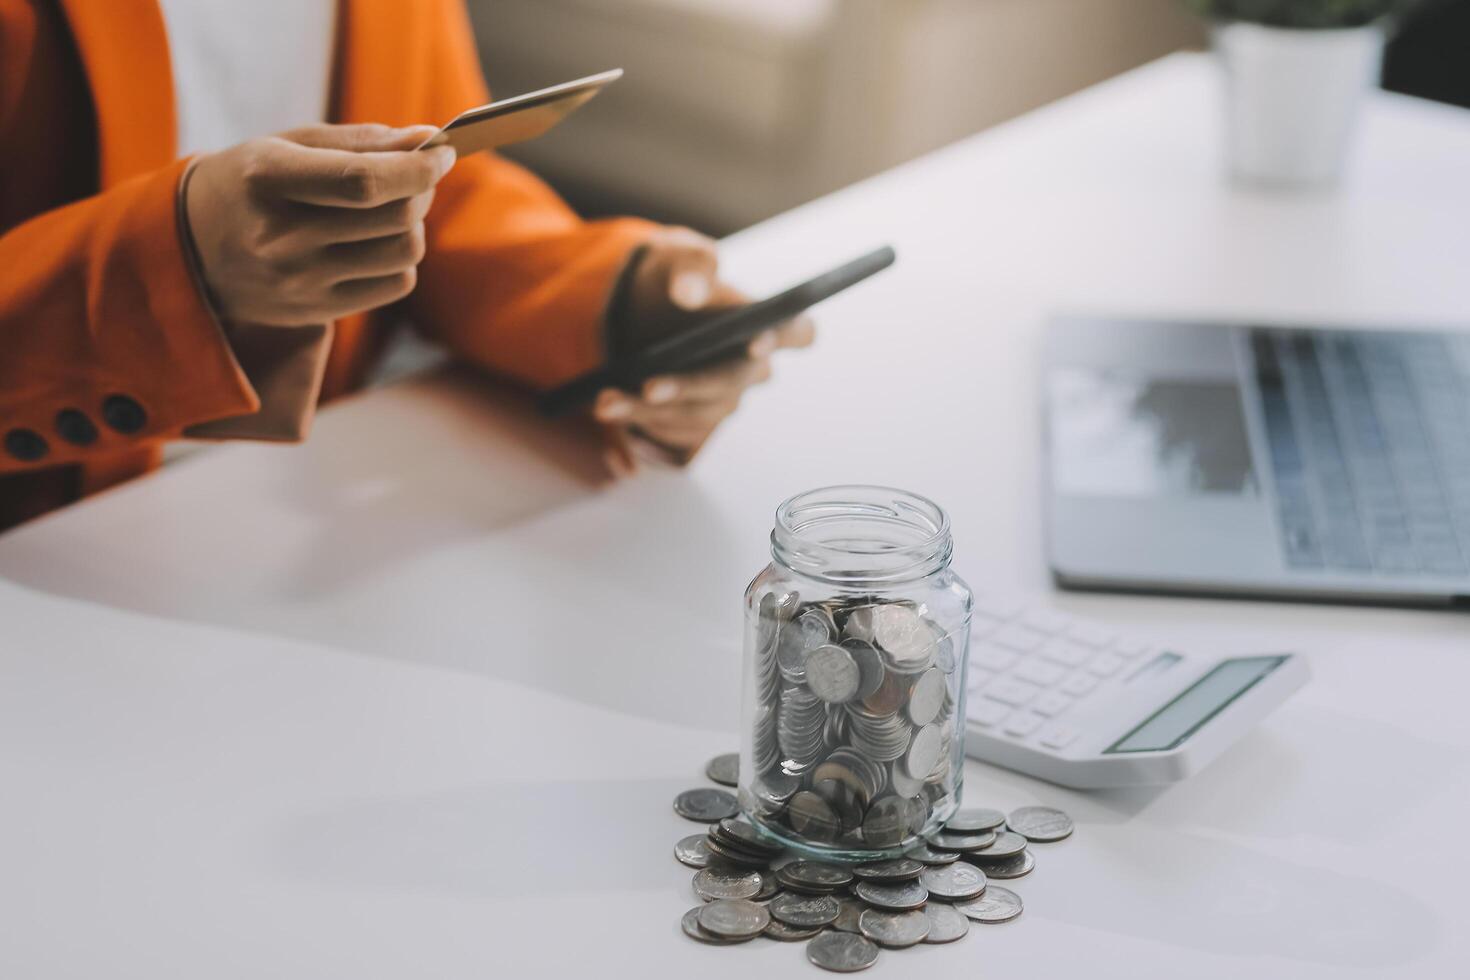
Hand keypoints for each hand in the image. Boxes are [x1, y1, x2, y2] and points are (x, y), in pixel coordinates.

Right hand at [184, 123, 456, 325]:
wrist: (190, 249)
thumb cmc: (249, 183)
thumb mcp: (288, 146)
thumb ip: (360, 142)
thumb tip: (428, 140)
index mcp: (268, 179)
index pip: (363, 181)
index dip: (416, 167)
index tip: (442, 152)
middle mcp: (282, 237)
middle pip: (395, 216)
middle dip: (420, 188)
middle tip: (416, 174)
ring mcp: (299, 282)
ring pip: (404, 252)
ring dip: (413, 225)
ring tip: (391, 209)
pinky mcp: (316, 311)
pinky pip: (396, 284)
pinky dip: (400, 259)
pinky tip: (374, 244)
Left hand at [592, 228, 814, 473]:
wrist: (632, 312)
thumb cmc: (671, 280)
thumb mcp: (677, 259)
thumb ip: (690, 267)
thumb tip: (688, 292)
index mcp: (761, 323)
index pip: (796, 332)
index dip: (784, 339)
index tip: (756, 341)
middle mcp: (749, 369)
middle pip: (730, 385)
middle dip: (689, 388)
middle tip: (649, 387)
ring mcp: (721, 401)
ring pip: (696, 417)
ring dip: (649, 414)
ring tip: (605, 403)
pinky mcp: (692, 425)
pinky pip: (673, 438)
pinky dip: (639, 431)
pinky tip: (612, 420)